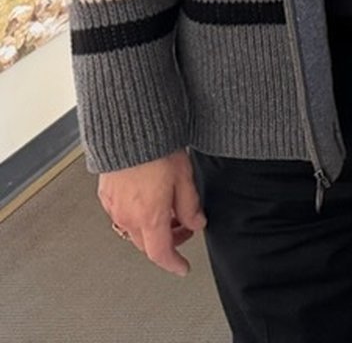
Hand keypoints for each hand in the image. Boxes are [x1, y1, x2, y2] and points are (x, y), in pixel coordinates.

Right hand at [97, 151, 204, 274]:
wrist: (129, 131)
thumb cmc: (157, 150)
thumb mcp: (185, 179)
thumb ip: (190, 206)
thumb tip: (196, 222)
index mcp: (150, 217)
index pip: (161, 253)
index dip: (173, 264)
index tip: (182, 268)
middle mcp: (128, 217)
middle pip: (146, 244)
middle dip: (167, 243)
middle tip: (183, 230)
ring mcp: (114, 207)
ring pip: (133, 232)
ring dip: (152, 230)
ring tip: (169, 212)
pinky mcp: (106, 196)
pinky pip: (121, 216)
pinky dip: (138, 217)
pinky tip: (150, 201)